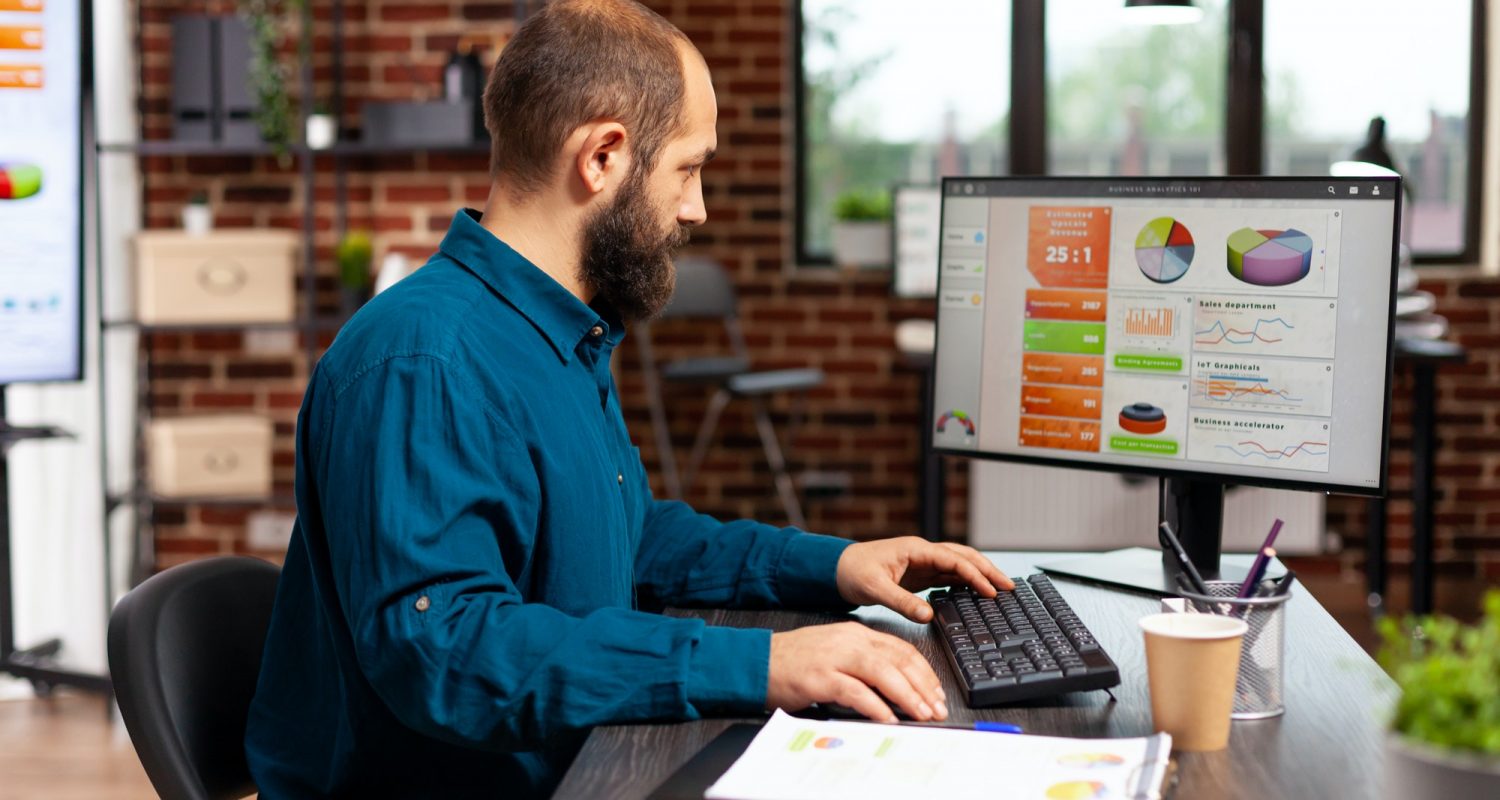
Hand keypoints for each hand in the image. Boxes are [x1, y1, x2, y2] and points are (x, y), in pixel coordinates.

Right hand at [766, 622, 946, 721]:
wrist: (756, 660)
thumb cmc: (795, 661)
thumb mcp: (836, 653)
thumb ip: (865, 665)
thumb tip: (897, 689)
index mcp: (857, 634)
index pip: (902, 649)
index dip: (925, 672)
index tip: (938, 692)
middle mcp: (849, 641)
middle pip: (898, 660)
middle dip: (924, 686)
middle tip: (938, 708)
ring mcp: (834, 657)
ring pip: (882, 673)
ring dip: (907, 695)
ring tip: (922, 714)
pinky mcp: (819, 676)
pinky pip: (854, 691)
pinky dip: (874, 706)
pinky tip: (887, 718)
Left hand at [836, 537, 1013, 623]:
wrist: (837, 569)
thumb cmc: (853, 572)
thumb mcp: (875, 589)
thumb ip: (902, 602)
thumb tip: (928, 615)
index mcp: (916, 550)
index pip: (954, 560)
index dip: (974, 575)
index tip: (990, 590)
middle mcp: (923, 553)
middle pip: (964, 557)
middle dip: (988, 570)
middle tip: (1009, 586)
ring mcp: (923, 563)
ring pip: (960, 565)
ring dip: (981, 574)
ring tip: (1001, 588)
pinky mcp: (920, 574)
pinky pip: (950, 576)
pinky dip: (967, 582)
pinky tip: (977, 593)